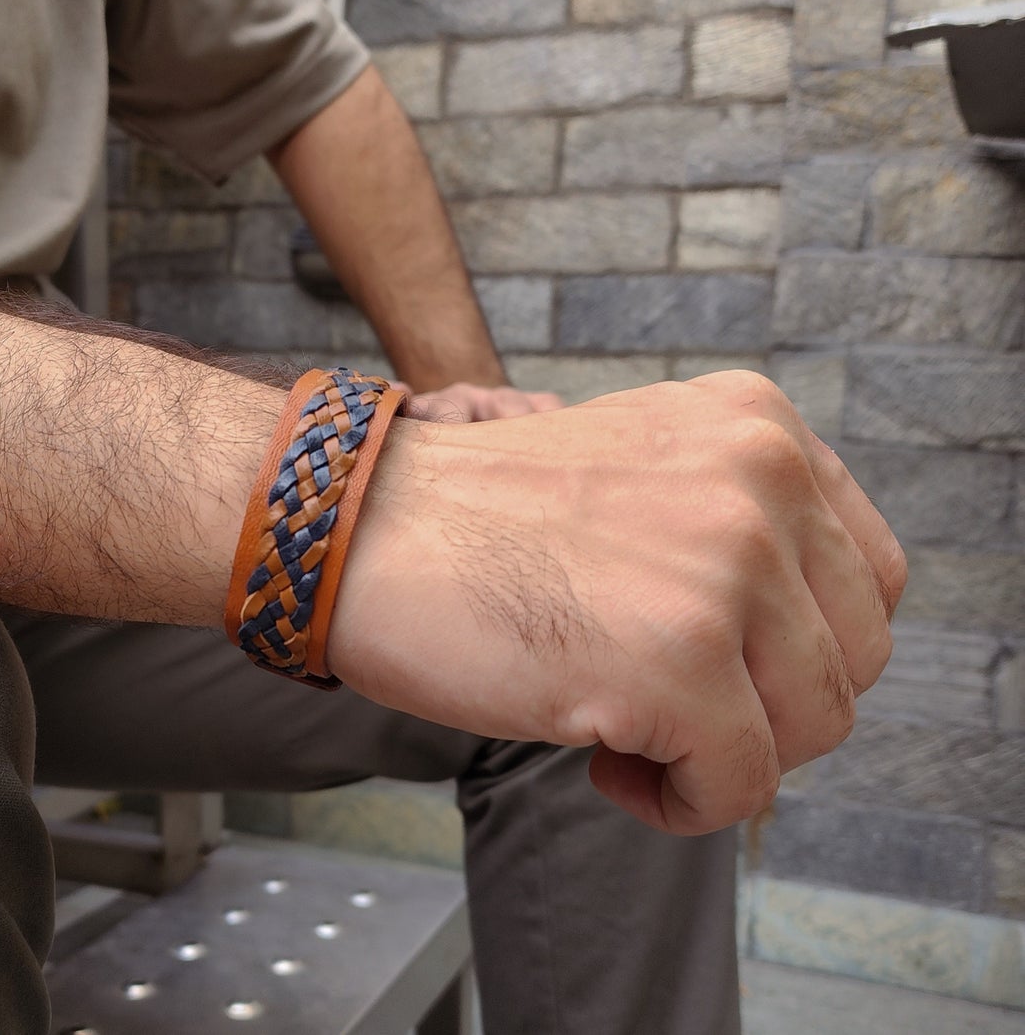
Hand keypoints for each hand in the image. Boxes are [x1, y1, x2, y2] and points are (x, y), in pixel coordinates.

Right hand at [329, 371, 905, 835]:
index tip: (720, 663)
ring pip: (812, 728)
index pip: (869, 577)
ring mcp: (725, 568)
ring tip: (627, 732)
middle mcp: (760, 479)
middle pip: (853, 659)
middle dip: (767, 707)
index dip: (800, 646)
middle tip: (668, 705)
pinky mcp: (679, 663)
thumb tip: (810, 643)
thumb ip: (739, 520)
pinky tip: (605, 765)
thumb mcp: (644, 467)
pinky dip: (680, 803)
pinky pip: (739, 788)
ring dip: (723, 756)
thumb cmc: (480, 517)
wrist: (357, 526)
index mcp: (756, 423)